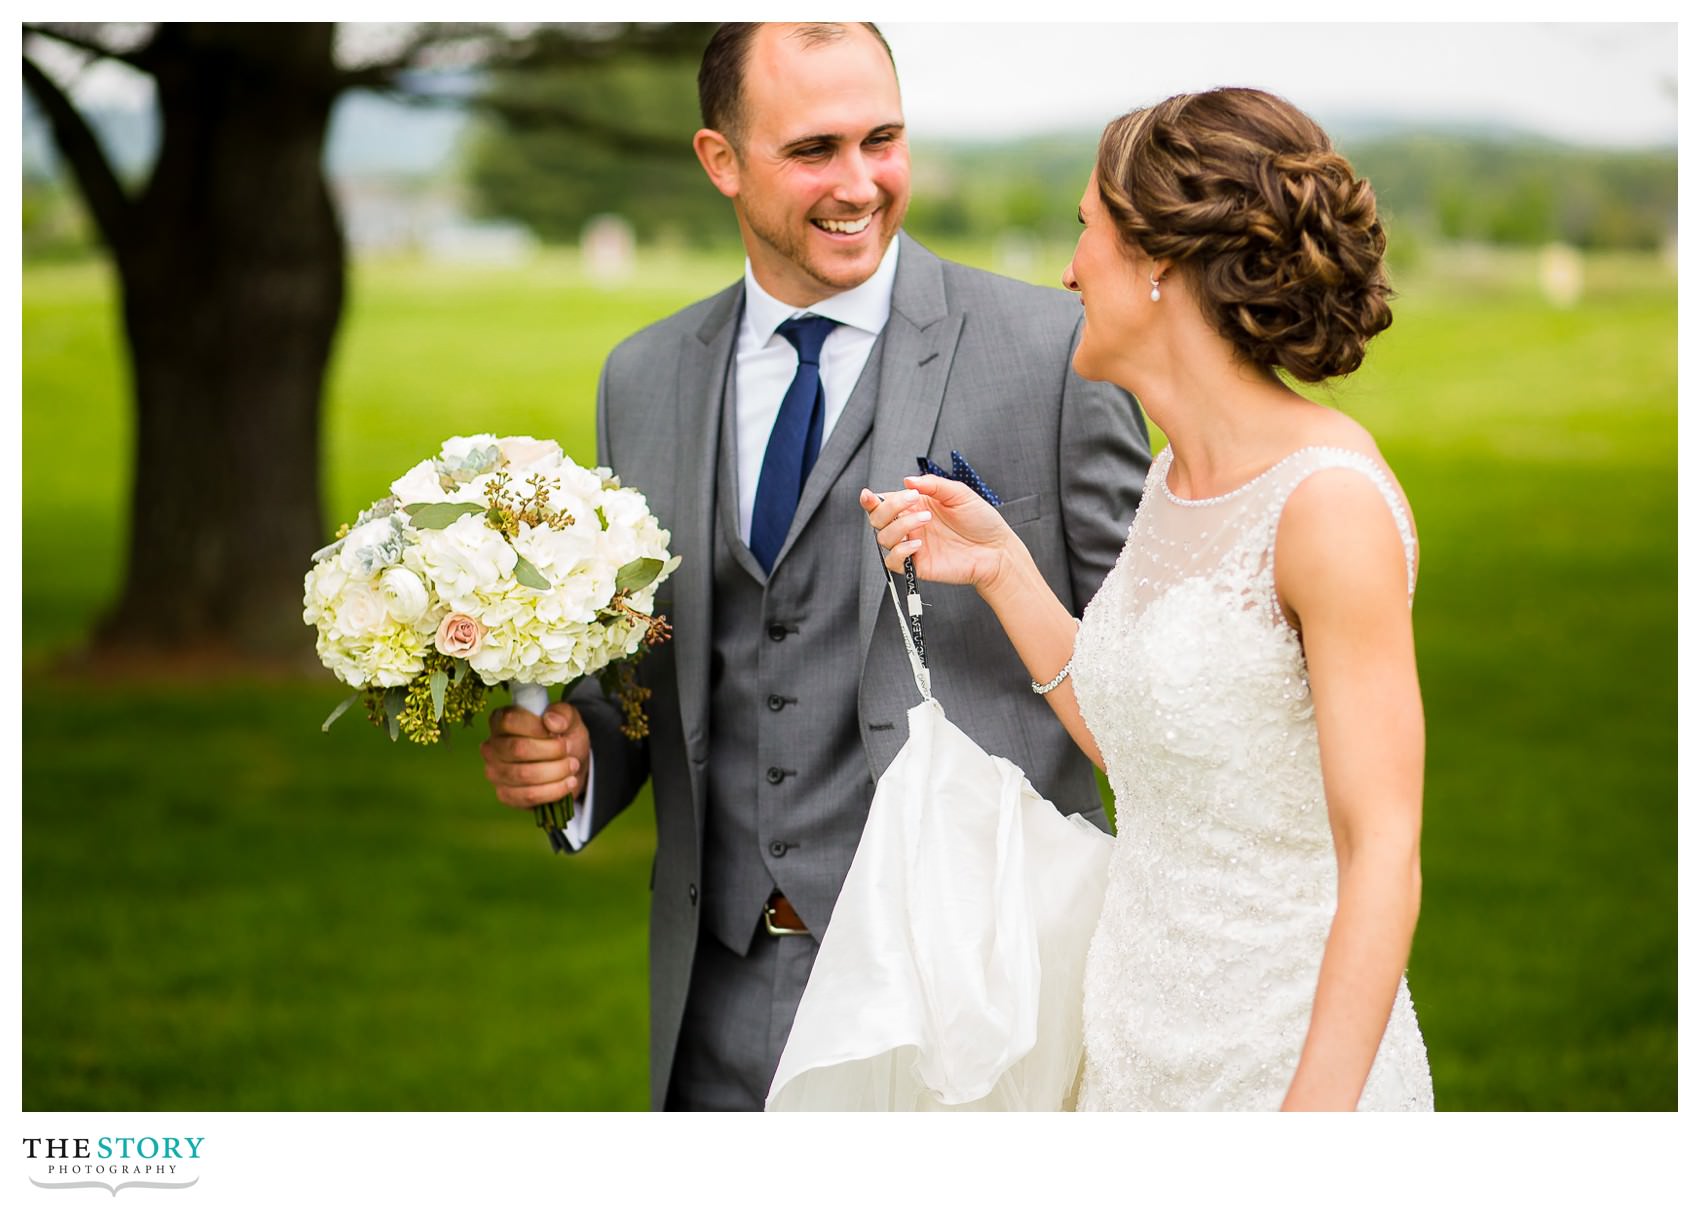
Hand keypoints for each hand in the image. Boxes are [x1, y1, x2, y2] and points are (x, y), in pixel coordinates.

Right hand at [480, 701, 589, 809]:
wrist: (569, 764)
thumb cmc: (562, 736)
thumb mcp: (569, 718)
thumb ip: (562, 713)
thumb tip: (551, 720)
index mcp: (501, 720)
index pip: (510, 720)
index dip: (537, 727)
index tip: (557, 733)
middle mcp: (492, 747)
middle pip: (518, 749)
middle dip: (551, 751)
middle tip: (569, 751)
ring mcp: (495, 772)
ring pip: (524, 774)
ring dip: (555, 771)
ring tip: (572, 766)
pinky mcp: (505, 795)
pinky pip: (528, 795)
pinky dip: (553, 790)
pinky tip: (567, 783)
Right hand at [859, 475, 1015, 591]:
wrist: (996, 550)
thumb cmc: (980, 520)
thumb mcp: (959, 493)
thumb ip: (933, 484)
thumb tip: (907, 480)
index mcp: (915, 506)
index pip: (884, 502)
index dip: (871, 499)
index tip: (869, 495)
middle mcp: (909, 525)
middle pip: (878, 519)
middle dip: (888, 508)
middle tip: (912, 500)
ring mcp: (912, 546)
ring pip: (883, 538)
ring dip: (900, 526)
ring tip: (926, 520)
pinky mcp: (917, 565)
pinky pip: (893, 561)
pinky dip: (900, 552)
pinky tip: (917, 543)